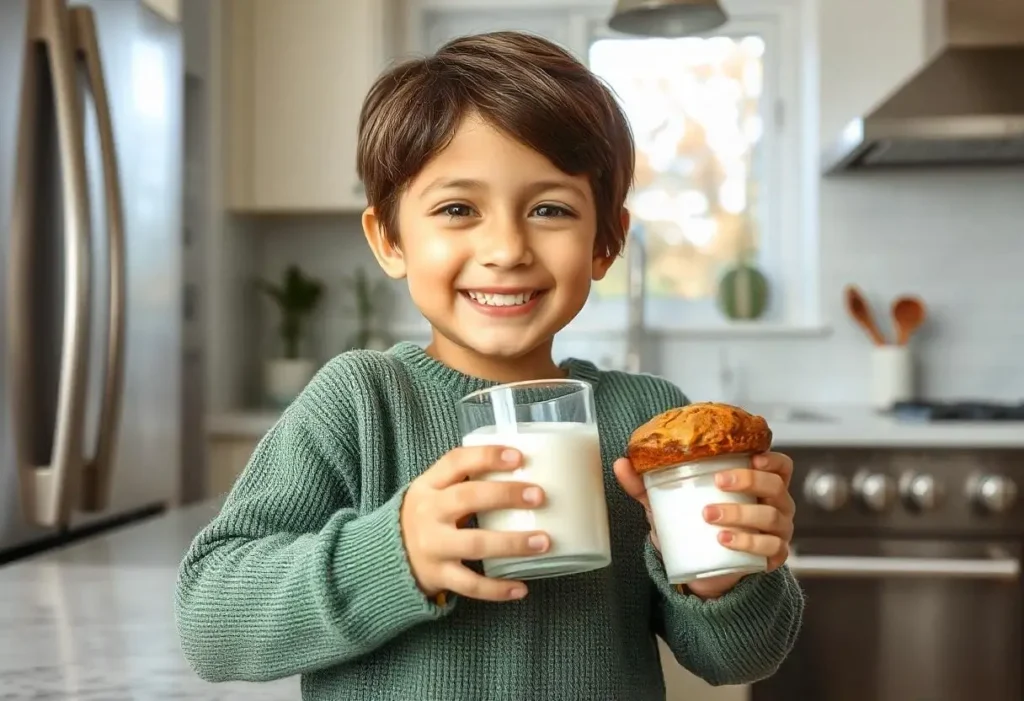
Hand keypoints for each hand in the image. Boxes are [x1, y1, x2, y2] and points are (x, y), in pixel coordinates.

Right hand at [401, 446, 549, 602]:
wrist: (388, 555)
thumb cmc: (428, 516)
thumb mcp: (434, 492)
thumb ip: (466, 480)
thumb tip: (524, 470)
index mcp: (429, 485)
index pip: (456, 462)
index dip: (486, 457)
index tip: (518, 456)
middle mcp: (428, 513)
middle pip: (467, 498)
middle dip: (505, 495)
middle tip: (538, 495)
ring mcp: (433, 546)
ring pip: (474, 544)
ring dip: (512, 543)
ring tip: (543, 541)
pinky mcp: (438, 575)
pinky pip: (471, 584)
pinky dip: (497, 589)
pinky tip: (522, 588)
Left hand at [614, 452, 795, 598]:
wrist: (706, 568)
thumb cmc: (696, 525)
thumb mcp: (671, 504)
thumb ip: (646, 485)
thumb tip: (621, 463)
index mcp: (759, 485)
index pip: (780, 466)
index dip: (772, 458)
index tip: (752, 456)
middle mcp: (776, 506)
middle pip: (775, 486)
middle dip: (749, 480)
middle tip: (719, 481)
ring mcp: (778, 532)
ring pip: (770, 517)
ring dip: (740, 514)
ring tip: (709, 516)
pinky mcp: (773, 558)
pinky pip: (769, 548)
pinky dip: (747, 543)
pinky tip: (725, 540)